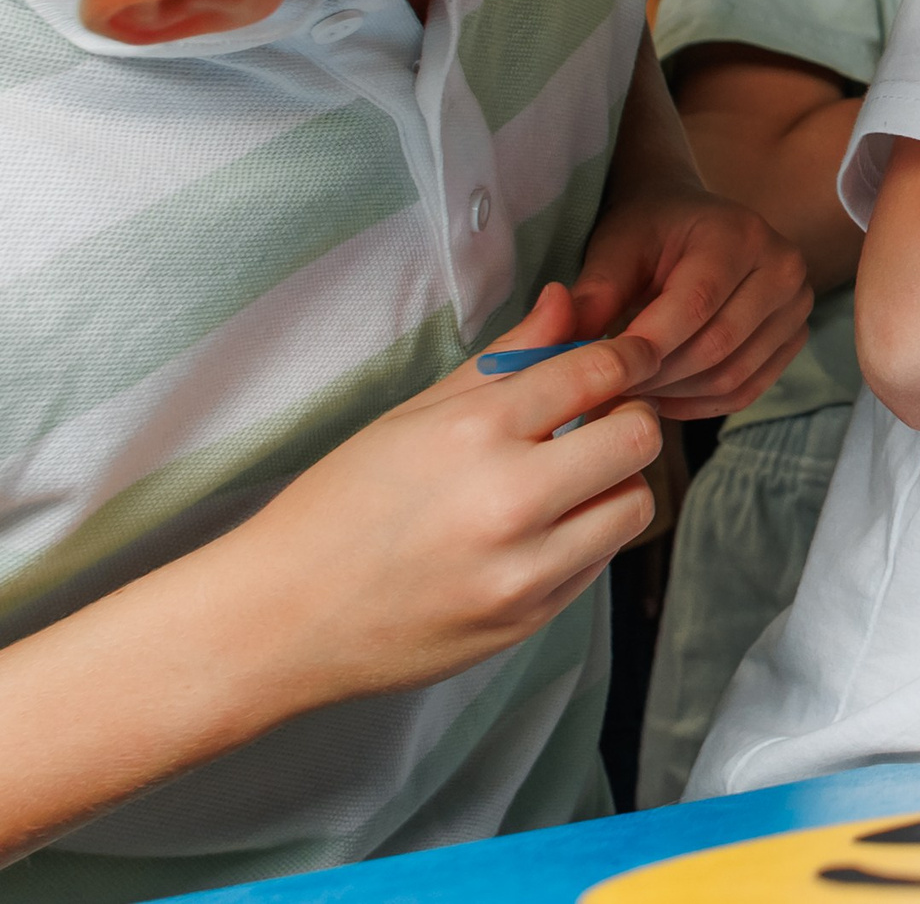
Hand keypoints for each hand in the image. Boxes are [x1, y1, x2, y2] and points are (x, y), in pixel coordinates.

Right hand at [0, 287, 665, 859]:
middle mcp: (509, 500)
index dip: (628, 356)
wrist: (281, 618)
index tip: (632, 357)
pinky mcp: (529, 619)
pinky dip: (586, 537)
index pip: (597, 373)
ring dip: (616, 483)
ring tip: (571, 480)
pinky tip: (539, 530)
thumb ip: (508, 356)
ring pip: (635, 504)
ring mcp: (523, 569)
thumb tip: (568, 301)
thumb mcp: (417, 414)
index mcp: (475, 432)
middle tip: (602, 420)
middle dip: (630, 419)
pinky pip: (598, 561)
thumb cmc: (341, 504)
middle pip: (639, 439)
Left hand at [569, 175, 812, 418]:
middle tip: (606, 391)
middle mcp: (782, 267)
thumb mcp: (614, 248)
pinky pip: (747, 390)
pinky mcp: (794, 336)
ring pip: (732, 375)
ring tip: (629, 392)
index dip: (645, 347)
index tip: (598, 371)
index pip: (695, 305)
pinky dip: (700, 404)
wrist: (688, 220)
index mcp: (738, 234)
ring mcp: (797, 304)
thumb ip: (592, 296)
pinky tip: (662, 398)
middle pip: (717, 346)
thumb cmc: (648, 230)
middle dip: (655, 376)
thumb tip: (555, 345)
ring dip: (675, 394)